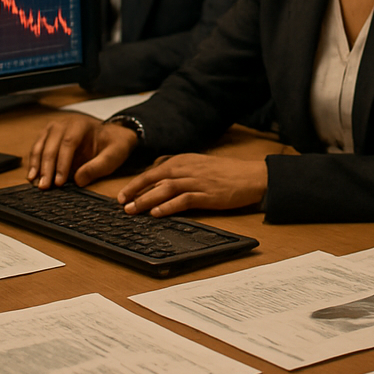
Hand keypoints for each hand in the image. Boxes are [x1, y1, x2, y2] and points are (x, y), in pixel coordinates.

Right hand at [27, 115, 137, 188]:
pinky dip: (34, 163)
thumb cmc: (113, 145)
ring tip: (35, 183)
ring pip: (41, 146)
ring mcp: (54, 129)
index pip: (69, 142)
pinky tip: (32, 177)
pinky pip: (37, 149)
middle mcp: (64, 124)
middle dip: (47, 167)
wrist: (111, 136)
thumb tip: (78, 180)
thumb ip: (98, 167)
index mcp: (81, 125)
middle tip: (44, 187)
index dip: (62, 163)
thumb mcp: (114, 155)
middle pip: (51, 145)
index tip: (59, 182)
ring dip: (37, 165)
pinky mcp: (48, 137)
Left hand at [116, 154, 267, 216]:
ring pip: (165, 189)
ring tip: (133, 210)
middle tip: (121, 203)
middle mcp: (188, 169)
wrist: (252, 176)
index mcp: (184, 161)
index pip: (153, 171)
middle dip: (135, 191)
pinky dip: (168, 206)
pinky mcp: (207, 195)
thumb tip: (158, 174)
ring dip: (146, 199)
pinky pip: (184, 200)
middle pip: (155, 179)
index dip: (136, 183)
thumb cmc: (227, 173)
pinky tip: (157, 212)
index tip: (121, 194)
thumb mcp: (199, 165)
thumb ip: (179, 169)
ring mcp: (197, 181)